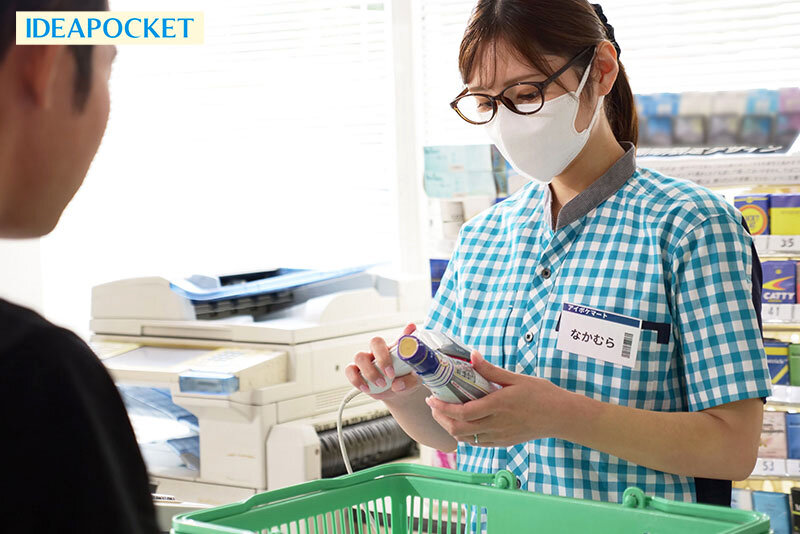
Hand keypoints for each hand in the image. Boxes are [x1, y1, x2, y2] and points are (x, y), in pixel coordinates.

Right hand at [344, 323, 421, 400]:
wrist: (399, 391)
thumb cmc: (407, 378)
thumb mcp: (415, 379)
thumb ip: (410, 381)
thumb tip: (398, 385)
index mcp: (394, 348)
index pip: (397, 337)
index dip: (396, 343)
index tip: (400, 356)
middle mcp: (379, 351)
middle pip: (374, 342)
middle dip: (382, 359)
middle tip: (390, 375)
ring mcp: (367, 361)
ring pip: (359, 357)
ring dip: (370, 373)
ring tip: (381, 385)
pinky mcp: (357, 372)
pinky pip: (350, 371)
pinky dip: (357, 380)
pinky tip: (367, 388)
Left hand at [425, 351, 565, 446]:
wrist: (561, 416)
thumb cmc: (541, 394)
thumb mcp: (516, 378)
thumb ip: (491, 370)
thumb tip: (472, 356)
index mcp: (498, 405)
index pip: (462, 412)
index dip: (443, 408)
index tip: (431, 398)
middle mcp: (496, 424)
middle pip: (459, 429)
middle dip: (441, 418)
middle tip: (434, 405)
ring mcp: (499, 436)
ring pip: (466, 439)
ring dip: (450, 427)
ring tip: (445, 413)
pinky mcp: (503, 442)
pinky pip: (478, 443)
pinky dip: (465, 435)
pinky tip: (463, 422)